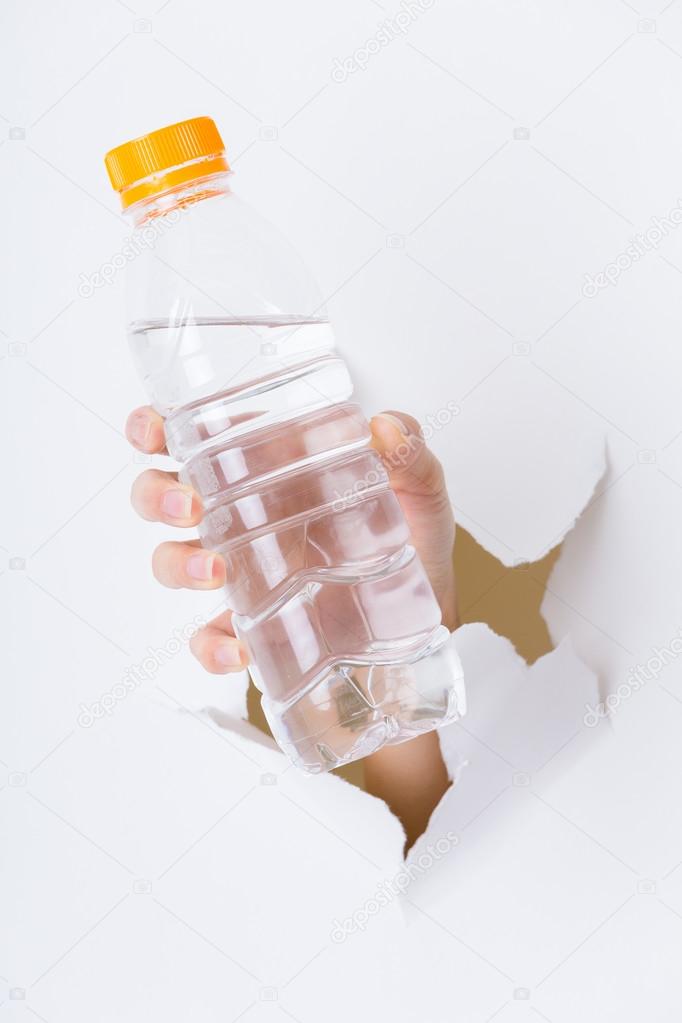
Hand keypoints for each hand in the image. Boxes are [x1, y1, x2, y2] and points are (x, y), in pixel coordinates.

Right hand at [126, 406, 457, 672]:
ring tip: (214, 574)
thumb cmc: (412, 546)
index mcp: (274, 472)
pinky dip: (210, 646)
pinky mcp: (254, 628)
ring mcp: (244, 575)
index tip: (153, 431)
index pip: (200, 439)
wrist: (428, 622)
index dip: (157, 429)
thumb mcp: (421, 494)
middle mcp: (246, 519)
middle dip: (157, 497)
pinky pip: (209, 638)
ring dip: (177, 564)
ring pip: (172, 562)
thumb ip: (412, 456)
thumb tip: (386, 426)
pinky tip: (236, 647)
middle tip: (188, 506)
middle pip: (166, 496)